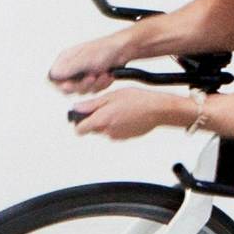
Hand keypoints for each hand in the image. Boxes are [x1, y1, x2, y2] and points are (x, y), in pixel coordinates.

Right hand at [46, 28, 143, 95]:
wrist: (124, 49)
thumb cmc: (106, 48)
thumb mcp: (85, 59)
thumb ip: (69, 68)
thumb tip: (54, 74)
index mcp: (66, 59)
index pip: (54, 78)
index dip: (62, 85)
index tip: (71, 84)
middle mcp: (72, 67)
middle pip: (68, 88)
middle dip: (82, 85)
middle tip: (91, 77)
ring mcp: (83, 73)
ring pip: (82, 90)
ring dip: (94, 84)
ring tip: (102, 74)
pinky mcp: (92, 78)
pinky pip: (93, 90)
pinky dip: (101, 84)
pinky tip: (107, 76)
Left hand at [70, 82, 199, 142]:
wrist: (157, 109)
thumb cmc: (136, 100)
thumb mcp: (111, 96)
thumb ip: (91, 104)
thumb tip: (76, 108)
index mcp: (101, 120)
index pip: (79, 130)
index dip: (78, 122)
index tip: (82, 115)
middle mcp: (107, 131)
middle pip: (92, 129)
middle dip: (95, 119)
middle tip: (106, 106)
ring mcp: (117, 136)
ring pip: (104, 129)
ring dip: (107, 121)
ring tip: (120, 108)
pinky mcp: (125, 137)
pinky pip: (115, 131)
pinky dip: (117, 124)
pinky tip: (127, 115)